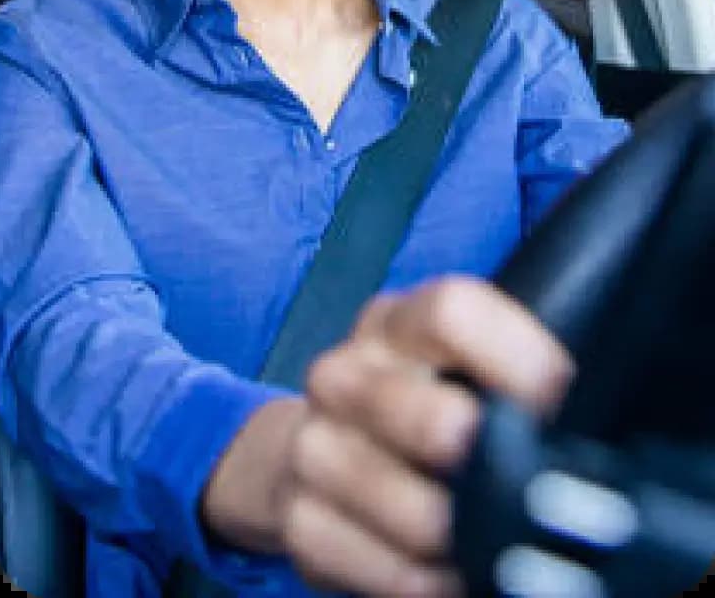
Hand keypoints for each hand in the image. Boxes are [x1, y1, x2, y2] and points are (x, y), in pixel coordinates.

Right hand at [282, 276, 573, 597]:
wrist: (318, 443)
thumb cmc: (414, 397)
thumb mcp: (452, 360)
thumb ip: (501, 369)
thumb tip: (581, 407)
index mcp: (396, 323)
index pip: (452, 312)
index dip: (518, 356)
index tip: (558, 396)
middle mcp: (346, 375)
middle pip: (432, 420)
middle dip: (487, 464)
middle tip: (522, 486)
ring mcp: (315, 446)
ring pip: (410, 511)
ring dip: (462, 540)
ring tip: (487, 539)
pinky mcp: (300, 519)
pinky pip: (380, 571)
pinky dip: (424, 584)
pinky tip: (446, 572)